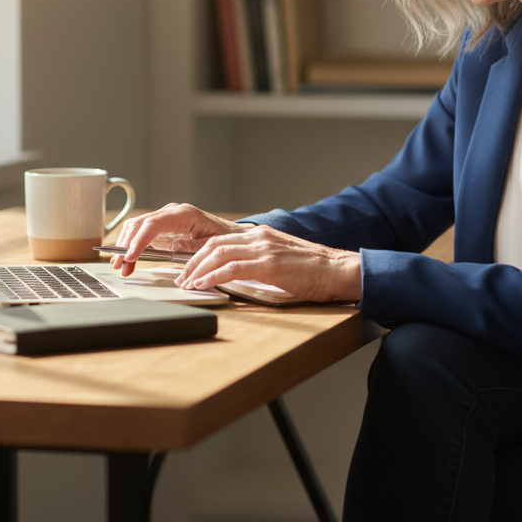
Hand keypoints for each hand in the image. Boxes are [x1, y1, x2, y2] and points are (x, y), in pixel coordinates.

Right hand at [112, 203, 250, 276]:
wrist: (230, 234)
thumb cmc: (224, 238)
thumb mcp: (213, 244)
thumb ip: (195, 247)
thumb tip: (174, 249)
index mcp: (184, 214)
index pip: (153, 224)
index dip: (139, 241)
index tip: (130, 257)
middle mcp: (171, 212)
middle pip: (139, 224)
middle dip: (126, 245)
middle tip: (119, 265)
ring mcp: (164, 218)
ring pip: (135, 227)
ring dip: (124, 246)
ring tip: (119, 265)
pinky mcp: (161, 227)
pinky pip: (140, 232)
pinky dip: (130, 245)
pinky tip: (126, 259)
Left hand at [175, 224, 361, 302]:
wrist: (338, 270)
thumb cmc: (314, 270)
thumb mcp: (282, 259)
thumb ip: (260, 261)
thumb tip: (239, 275)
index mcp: (261, 235)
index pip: (221, 240)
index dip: (200, 254)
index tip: (190, 268)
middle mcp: (259, 237)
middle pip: (214, 244)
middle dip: (193, 262)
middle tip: (183, 278)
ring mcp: (264, 249)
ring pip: (218, 254)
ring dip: (198, 270)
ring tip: (188, 284)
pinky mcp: (269, 265)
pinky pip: (231, 268)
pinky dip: (212, 277)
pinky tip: (203, 285)